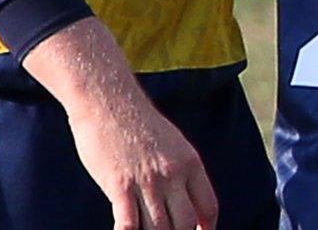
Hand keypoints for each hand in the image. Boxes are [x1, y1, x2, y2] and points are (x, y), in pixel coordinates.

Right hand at [66, 97, 219, 229]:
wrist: (109, 100)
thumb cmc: (138, 123)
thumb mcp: (172, 144)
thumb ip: (181, 171)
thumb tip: (186, 198)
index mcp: (191, 163)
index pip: (208, 207)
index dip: (206, 229)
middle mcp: (173, 174)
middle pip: (184, 224)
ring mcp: (147, 182)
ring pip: (158, 229)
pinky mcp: (119, 186)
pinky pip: (128, 224)